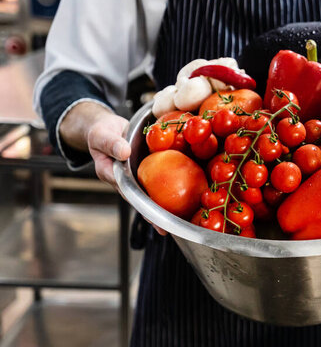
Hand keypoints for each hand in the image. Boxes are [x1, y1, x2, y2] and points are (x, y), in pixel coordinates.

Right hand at [60, 102, 166, 235]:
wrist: (107, 127)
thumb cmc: (102, 132)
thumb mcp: (101, 135)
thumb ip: (111, 143)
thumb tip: (124, 152)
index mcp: (110, 174)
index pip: (125, 190)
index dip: (138, 202)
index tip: (149, 212)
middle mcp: (123, 180)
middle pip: (138, 199)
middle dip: (151, 215)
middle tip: (164, 228)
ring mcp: (135, 177)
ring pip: (148, 194)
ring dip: (161, 207)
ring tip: (175, 222)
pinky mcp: (145, 172)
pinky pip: (156, 182)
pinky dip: (168, 189)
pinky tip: (182, 198)